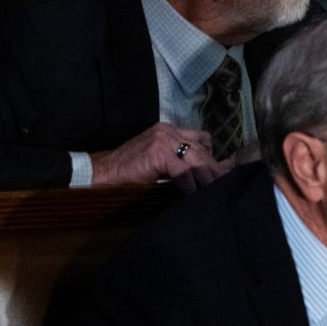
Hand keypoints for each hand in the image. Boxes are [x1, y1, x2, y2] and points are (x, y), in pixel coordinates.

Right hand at [90, 122, 229, 193]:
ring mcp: (164, 141)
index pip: (200, 138)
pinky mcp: (159, 154)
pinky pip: (183, 172)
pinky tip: (194, 195)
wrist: (101, 172)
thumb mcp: (157, 159)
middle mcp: (169, 131)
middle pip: (201, 149)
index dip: (212, 154)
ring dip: (207, 178)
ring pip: (196, 160)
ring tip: (214, 191)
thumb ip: (177, 160)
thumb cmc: (128, 170)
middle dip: (214, 168)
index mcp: (169, 130)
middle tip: (225, 183)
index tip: (222, 169)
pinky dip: (191, 185)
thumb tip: (202, 173)